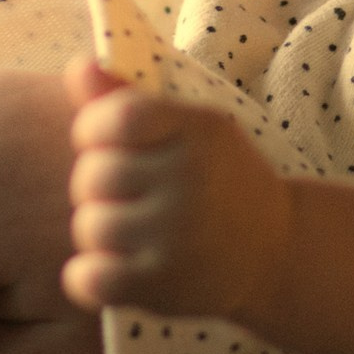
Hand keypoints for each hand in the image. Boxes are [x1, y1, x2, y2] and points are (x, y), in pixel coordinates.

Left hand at [60, 59, 293, 322]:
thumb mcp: (189, 126)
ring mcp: (177, 236)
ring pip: (89, 226)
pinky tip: (110, 266)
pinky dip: (87, 276)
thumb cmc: (217, 177)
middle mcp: (189, 181)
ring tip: (124, 228)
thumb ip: (126, 97)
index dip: (94, 129)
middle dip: (94, 183)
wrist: (276, 249)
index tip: (107, 142)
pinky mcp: (164, 286)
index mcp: (196, 130)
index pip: (118, 118)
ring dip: (96, 229)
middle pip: (92, 175)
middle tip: (122, 193)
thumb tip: (77, 67)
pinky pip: (90, 279)